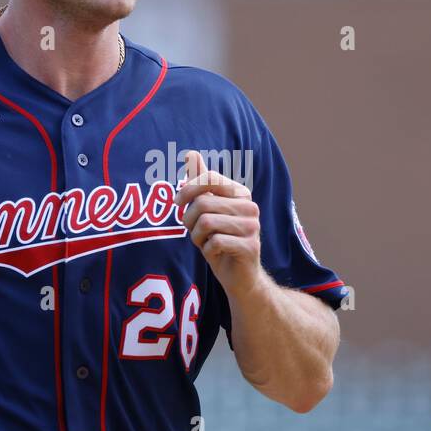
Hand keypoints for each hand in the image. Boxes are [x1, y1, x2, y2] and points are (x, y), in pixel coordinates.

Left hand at [175, 150, 263, 296]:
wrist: (240, 276)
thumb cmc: (221, 239)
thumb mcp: (208, 209)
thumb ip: (201, 182)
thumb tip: (191, 153)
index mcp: (240, 193)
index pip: (208, 178)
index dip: (187, 189)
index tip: (178, 203)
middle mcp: (250, 206)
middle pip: (203, 203)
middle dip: (190, 220)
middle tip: (194, 232)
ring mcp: (252, 227)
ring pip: (206, 223)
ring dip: (197, 237)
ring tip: (205, 243)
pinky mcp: (250, 247)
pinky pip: (215, 243)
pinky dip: (207, 251)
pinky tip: (216, 254)